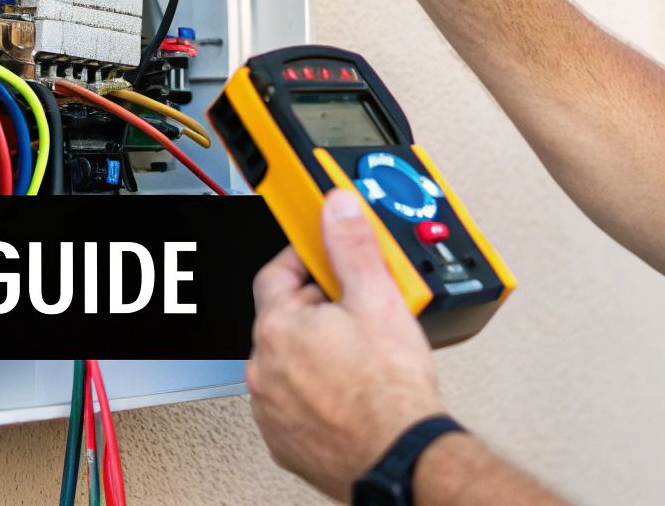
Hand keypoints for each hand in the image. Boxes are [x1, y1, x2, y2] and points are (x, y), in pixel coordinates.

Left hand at [246, 188, 443, 501]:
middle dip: (320, 308)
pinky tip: (352, 389)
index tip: (327, 256)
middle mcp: (264, 370)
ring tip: (361, 353)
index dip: (306, 258)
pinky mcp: (288, 441)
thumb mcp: (377, 298)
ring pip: (291, 363)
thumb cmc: (388, 393)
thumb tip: (339, 206)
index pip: (276, 273)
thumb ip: (353, 245)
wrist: (401, 456)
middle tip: (359, 308)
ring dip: (318, 351)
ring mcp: (272, 409)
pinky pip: (296, 403)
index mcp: (278, 328)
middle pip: (285, 319)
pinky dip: (318, 392)